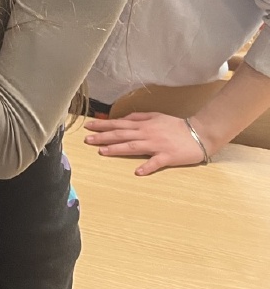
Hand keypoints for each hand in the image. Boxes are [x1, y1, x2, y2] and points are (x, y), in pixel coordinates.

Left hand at [84, 112, 210, 174]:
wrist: (200, 133)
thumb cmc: (175, 125)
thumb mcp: (155, 116)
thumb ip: (138, 118)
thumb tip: (121, 120)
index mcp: (143, 125)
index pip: (118, 124)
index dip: (102, 125)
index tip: (88, 126)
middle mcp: (147, 134)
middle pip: (121, 135)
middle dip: (103, 137)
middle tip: (87, 139)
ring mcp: (157, 145)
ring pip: (133, 147)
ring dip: (117, 149)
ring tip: (102, 152)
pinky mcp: (168, 157)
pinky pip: (156, 163)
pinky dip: (147, 167)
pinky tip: (137, 172)